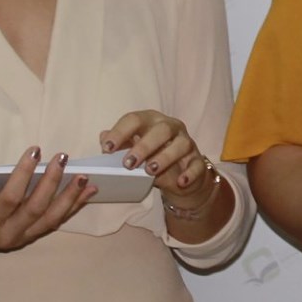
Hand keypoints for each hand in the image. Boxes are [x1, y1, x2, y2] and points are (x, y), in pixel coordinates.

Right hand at [0, 146, 97, 257]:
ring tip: (84, 177)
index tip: (34, 151)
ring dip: (70, 198)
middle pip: (36, 209)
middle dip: (52, 182)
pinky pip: (55, 221)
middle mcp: (8, 235)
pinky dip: (73, 206)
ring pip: (51, 219)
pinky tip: (88, 191)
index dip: (23, 175)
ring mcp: (22, 237)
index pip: (10, 199)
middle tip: (62, 158)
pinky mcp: (31, 235)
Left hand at [101, 109, 215, 208]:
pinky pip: (196, 164)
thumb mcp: (134, 151)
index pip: (135, 119)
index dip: (120, 132)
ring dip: (165, 157)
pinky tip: (181, 181)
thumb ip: (120, 145)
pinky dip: (189, 173)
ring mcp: (187, 143)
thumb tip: (103, 137)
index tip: (107, 149)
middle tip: (128, 163)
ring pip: (181, 145)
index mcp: (151, 121)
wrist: (179, 177)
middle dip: (144, 146)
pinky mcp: (197, 160)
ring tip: (150, 171)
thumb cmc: (153, 158)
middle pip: (161, 130)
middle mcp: (171, 127)